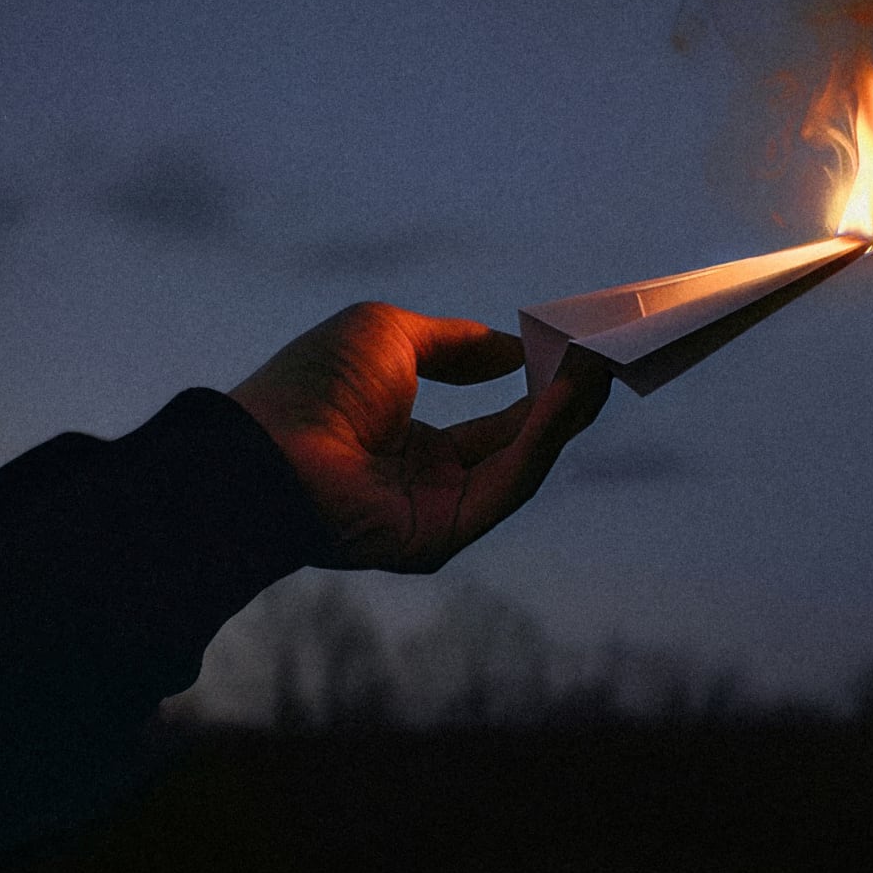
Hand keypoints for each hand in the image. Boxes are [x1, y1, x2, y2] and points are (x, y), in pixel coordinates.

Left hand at [227, 302, 611, 572]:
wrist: (269, 445)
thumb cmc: (315, 384)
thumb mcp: (392, 335)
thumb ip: (459, 343)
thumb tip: (514, 349)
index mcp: (409, 440)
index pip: (492, 421)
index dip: (534, 388)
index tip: (573, 356)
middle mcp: (427, 482)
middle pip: (515, 447)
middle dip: (562, 406)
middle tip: (603, 363)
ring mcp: (435, 513)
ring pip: (518, 467)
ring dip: (561, 420)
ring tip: (595, 374)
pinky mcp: (440, 537)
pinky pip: (503, 488)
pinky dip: (538, 444)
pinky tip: (561, 401)